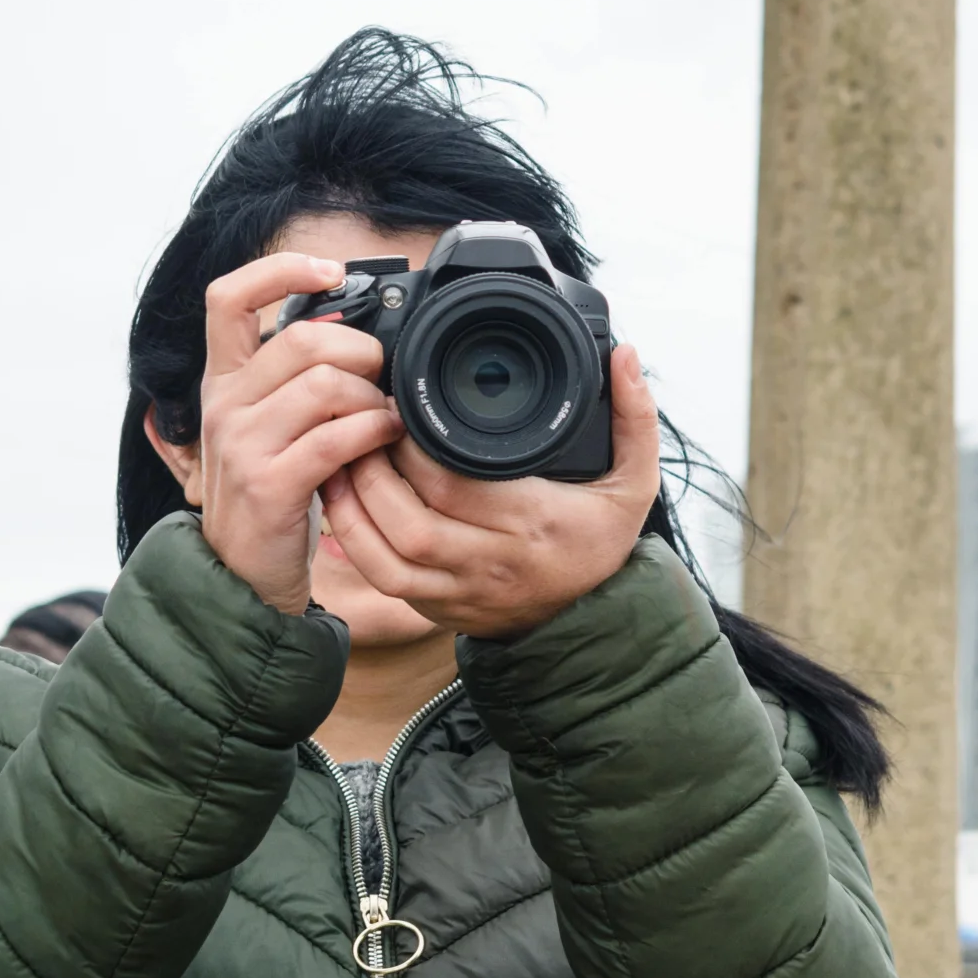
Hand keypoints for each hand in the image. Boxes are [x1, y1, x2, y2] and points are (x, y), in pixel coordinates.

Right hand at [196, 253, 404, 614]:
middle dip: (360, 351)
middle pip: (301, 340)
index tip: (329, 272)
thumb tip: (349, 329)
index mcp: (223, 381)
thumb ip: (293, 379)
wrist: (240, 573)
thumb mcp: (268, 425)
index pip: (226, 297)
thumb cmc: (271, 491)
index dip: (278, 271)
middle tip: (380, 377)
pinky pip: (334, 439)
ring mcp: (242, 444)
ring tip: (385, 417)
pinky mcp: (269, 484)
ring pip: (324, 385)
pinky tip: (385, 438)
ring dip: (371, 397)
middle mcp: (224, 405)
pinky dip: (372, 432)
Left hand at [319, 344, 660, 638]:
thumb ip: (636, 418)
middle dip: (371, 470)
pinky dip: (353, 540)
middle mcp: (493, 561)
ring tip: (340, 458)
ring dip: (353, 505)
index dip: (412, 447)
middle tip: (358, 425)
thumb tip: (626, 355)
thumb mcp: (636, 483)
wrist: (592, 621)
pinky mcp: (436, 608)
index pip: (455, 485)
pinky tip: (343, 501)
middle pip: (410, 520)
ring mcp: (460, 591)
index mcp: (534, 521)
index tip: (399, 408)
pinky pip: (382, 579)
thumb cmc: (601, 545)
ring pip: (386, 555)